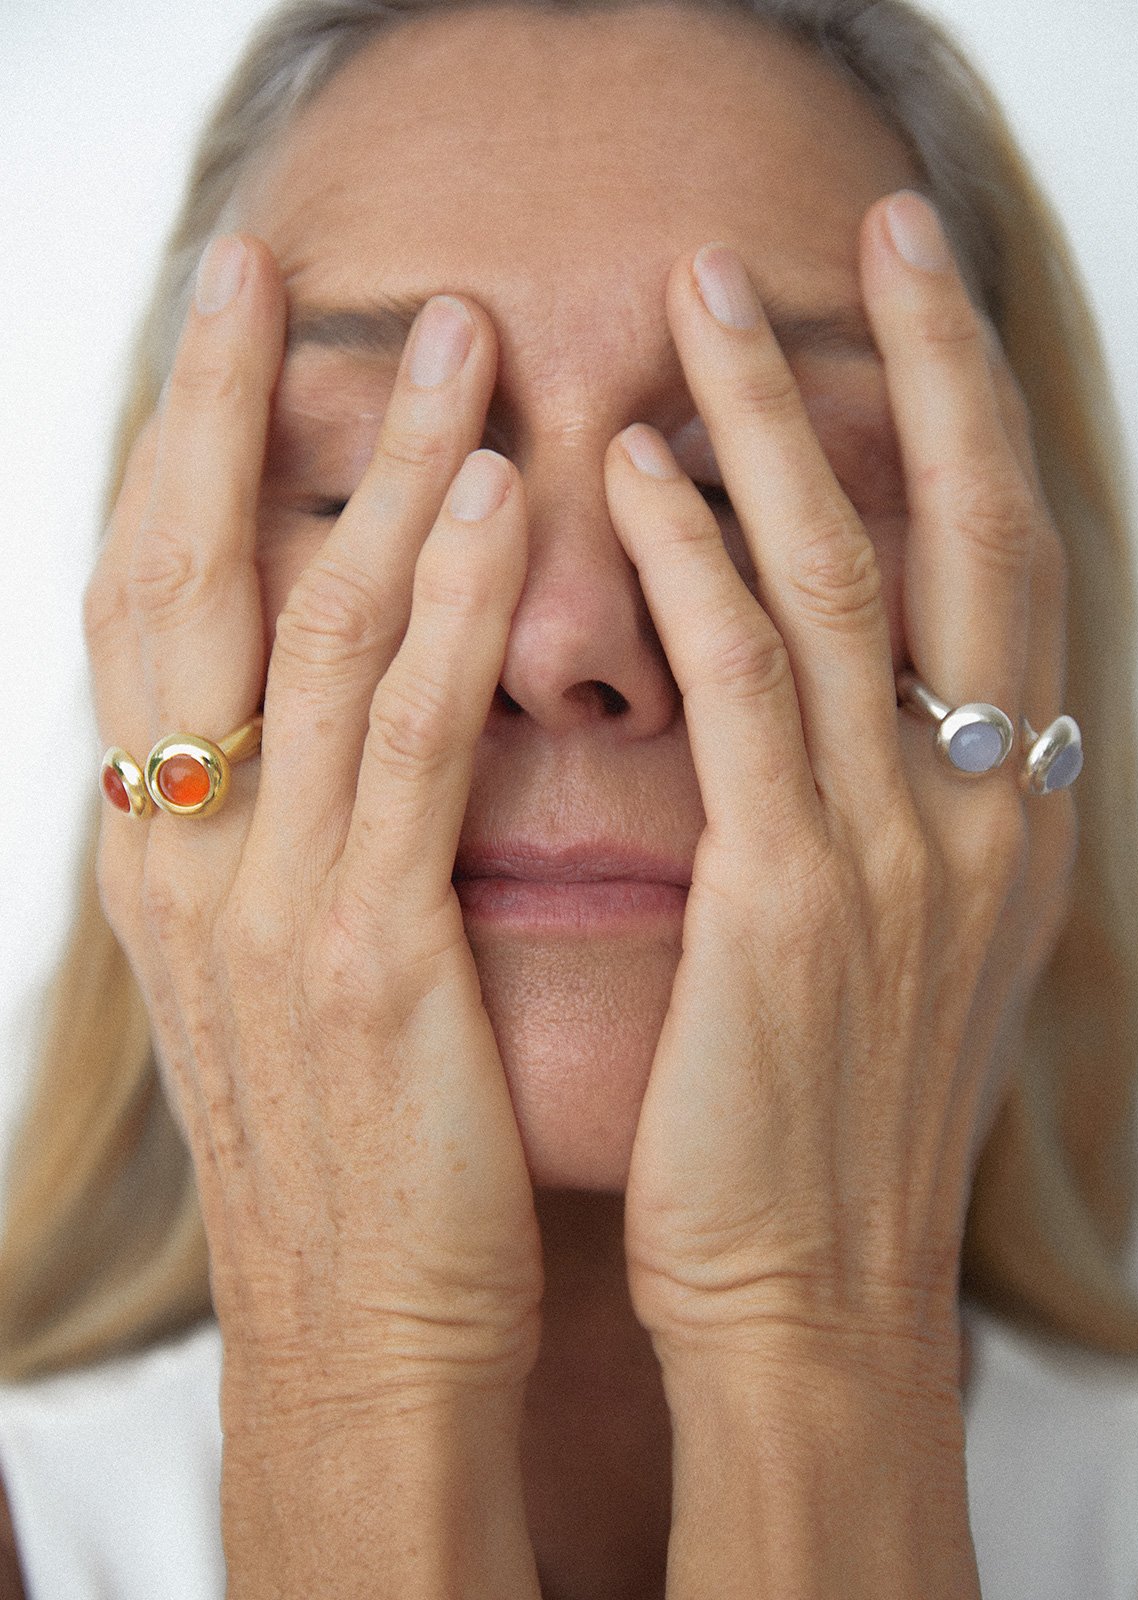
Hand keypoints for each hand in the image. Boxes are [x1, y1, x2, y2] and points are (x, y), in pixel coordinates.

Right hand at [85, 237, 541, 1406]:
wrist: (358, 1333)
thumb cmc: (349, 1149)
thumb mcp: (283, 968)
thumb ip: (291, 830)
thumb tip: (337, 708)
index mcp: (161, 851)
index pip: (139, 611)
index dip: (162, 457)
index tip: (216, 336)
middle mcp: (180, 851)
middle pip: (176, 580)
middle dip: (216, 412)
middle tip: (268, 271)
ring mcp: (261, 897)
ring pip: (301, 630)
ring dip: (371, 468)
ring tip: (442, 336)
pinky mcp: (364, 953)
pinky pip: (402, 743)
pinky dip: (443, 607)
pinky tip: (493, 499)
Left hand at [605, 194, 1076, 1386]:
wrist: (814, 1294)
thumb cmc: (833, 1123)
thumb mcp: (904, 944)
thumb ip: (899, 810)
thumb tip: (866, 703)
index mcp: (1014, 813)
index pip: (1018, 571)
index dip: (981, 424)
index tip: (927, 307)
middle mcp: (985, 808)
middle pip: (975, 531)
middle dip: (925, 365)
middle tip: (870, 231)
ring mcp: (900, 850)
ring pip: (850, 581)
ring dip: (779, 426)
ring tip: (709, 303)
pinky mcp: (789, 900)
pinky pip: (745, 689)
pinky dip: (696, 565)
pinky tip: (637, 472)